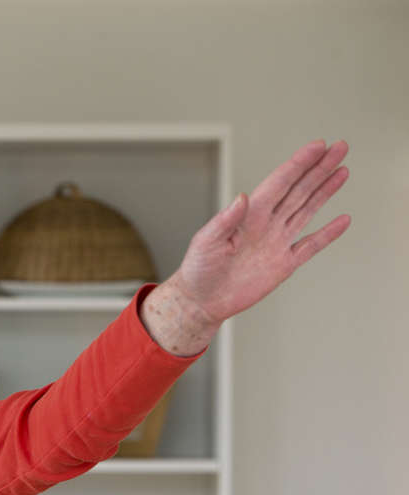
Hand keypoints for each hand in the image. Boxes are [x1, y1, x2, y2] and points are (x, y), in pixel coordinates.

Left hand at [170, 138, 351, 327]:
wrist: (202, 301)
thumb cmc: (197, 269)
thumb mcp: (205, 242)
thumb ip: (224, 220)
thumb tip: (242, 197)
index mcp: (248, 215)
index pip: (279, 183)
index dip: (299, 164)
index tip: (318, 146)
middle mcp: (265, 224)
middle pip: (298, 190)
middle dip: (319, 169)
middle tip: (339, 147)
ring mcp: (277, 242)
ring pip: (307, 210)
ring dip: (325, 191)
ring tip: (342, 171)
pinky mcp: (283, 264)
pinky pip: (311, 245)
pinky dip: (328, 234)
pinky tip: (343, 220)